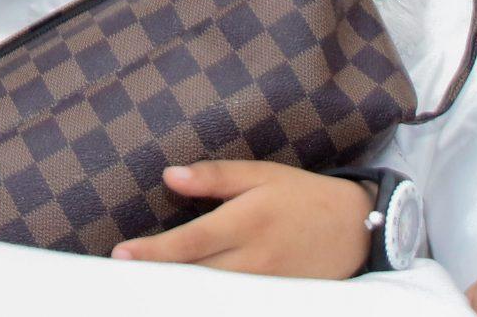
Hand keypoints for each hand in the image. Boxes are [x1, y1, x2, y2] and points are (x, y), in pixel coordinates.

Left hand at [110, 161, 371, 277]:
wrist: (356, 228)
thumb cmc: (302, 195)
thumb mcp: (260, 174)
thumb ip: (214, 177)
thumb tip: (169, 176)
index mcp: (247, 221)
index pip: (190, 242)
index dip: (153, 252)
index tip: (121, 255)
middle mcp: (255, 259)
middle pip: (195, 275)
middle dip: (157, 277)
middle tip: (121, 275)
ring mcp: (266, 285)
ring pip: (213, 293)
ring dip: (179, 291)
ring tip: (145, 286)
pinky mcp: (275, 299)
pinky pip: (233, 301)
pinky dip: (209, 299)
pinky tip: (188, 293)